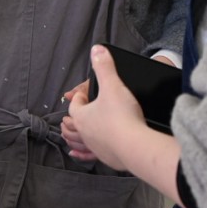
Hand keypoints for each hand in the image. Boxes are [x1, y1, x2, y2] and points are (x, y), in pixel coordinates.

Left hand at [66, 44, 146, 170]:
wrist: (136, 146)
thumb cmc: (121, 115)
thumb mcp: (113, 85)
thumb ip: (104, 66)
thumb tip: (97, 49)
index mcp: (82, 115)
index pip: (75, 105)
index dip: (79, 97)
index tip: (84, 94)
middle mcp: (85, 133)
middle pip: (74, 124)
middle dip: (72, 119)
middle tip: (71, 117)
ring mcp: (95, 147)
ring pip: (79, 141)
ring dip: (74, 137)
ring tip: (70, 136)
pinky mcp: (107, 158)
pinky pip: (90, 156)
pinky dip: (83, 154)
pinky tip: (79, 155)